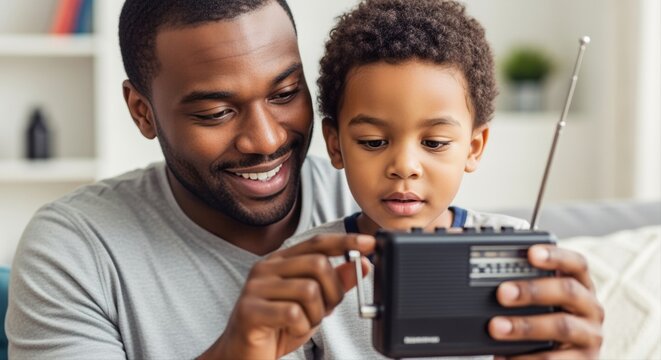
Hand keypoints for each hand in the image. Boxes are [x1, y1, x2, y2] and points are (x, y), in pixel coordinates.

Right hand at [199, 233, 374, 359]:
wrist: (242, 356)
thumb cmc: (277, 328)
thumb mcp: (313, 305)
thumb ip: (335, 283)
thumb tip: (362, 264)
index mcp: (280, 261)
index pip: (317, 243)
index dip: (345, 241)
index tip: (370, 242)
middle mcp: (265, 268)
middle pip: (317, 264)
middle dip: (333, 292)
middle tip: (325, 310)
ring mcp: (255, 288)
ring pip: (308, 290)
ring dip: (316, 314)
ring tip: (304, 323)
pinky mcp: (250, 310)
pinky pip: (293, 313)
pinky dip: (301, 327)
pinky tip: (291, 330)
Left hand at [488, 245, 603, 359]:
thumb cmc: (544, 322)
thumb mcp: (538, 302)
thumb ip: (519, 285)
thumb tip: (482, 267)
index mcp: (580, 285)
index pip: (576, 264)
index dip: (556, 256)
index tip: (531, 253)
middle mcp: (590, 308)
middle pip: (568, 291)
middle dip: (532, 290)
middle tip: (502, 293)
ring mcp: (590, 336)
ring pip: (562, 326)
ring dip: (526, 326)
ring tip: (496, 327)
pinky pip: (554, 359)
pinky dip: (527, 357)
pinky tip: (505, 356)